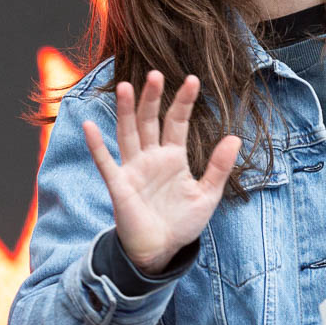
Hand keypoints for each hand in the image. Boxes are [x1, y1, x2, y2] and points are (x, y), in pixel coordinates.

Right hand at [82, 70, 241, 274]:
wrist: (161, 250)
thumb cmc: (183, 222)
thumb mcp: (208, 194)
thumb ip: (219, 166)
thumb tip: (235, 137)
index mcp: (174, 157)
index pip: (177, 122)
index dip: (183, 102)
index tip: (192, 80)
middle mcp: (151, 158)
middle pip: (149, 120)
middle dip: (152, 98)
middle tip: (155, 74)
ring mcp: (133, 169)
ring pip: (127, 133)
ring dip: (124, 111)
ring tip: (124, 86)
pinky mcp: (119, 185)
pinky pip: (105, 162)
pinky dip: (97, 145)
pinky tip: (90, 125)